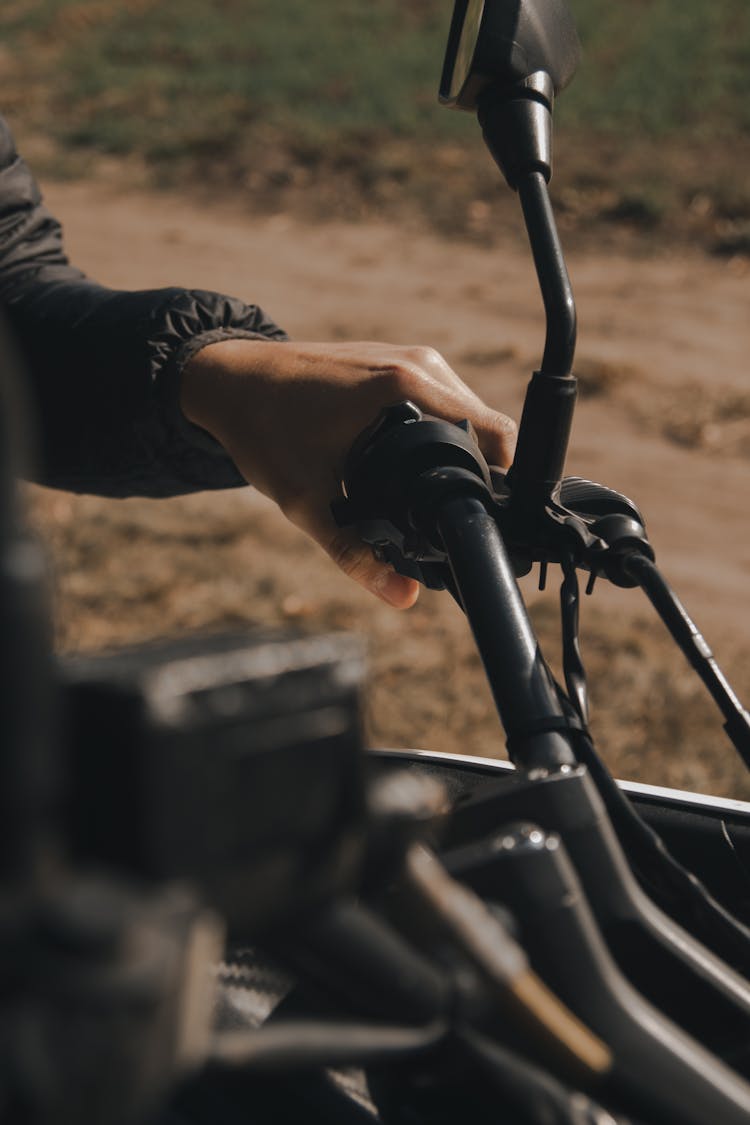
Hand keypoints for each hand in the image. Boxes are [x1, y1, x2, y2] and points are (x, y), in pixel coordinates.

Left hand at [181, 339, 515, 607]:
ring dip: (462, 453)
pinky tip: (420, 466)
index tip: (486, 519)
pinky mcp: (400, 359)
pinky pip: (444, 400)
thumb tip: (402, 597)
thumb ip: (355, 553)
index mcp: (406, 388)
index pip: (493, 435)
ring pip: (467, 413)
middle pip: (486, 427)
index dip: (502, 483)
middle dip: (481, 474)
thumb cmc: (264, 432)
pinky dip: (442, 433)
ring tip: (438, 496)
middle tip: (455, 518)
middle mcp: (419, 364)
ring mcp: (412, 356)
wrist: (229, 381)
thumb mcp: (307, 500)